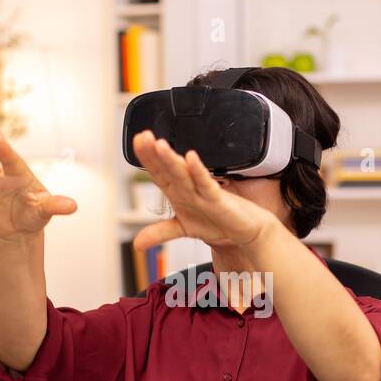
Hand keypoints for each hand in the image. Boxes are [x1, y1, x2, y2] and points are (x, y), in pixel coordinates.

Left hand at [130, 131, 275, 251]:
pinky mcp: (217, 199)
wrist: (243, 231)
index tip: (136, 142)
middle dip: (155, 154)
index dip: (147, 158)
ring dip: (171, 160)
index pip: (158, 173)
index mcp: (177, 192)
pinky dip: (198, 172)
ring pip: (184, 174)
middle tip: (143, 137)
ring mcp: (202, 192)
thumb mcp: (183, 229)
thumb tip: (137, 244)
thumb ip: (160, 233)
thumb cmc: (215, 223)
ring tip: (160, 145)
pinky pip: (206, 184)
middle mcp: (188, 189)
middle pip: (168, 168)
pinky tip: (190, 159)